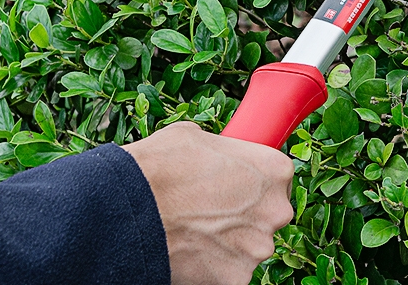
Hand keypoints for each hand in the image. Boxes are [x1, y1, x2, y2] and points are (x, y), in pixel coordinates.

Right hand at [124, 122, 294, 284]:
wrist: (130, 210)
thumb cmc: (163, 167)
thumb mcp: (199, 138)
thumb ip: (225, 151)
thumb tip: (220, 159)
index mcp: (274, 170)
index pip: (278, 178)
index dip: (255, 182)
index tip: (237, 185)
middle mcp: (275, 210)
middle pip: (268, 214)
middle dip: (246, 214)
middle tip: (213, 210)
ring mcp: (257, 248)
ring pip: (249, 246)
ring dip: (230, 242)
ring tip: (196, 231)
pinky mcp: (236, 280)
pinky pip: (230, 272)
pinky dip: (214, 266)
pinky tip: (191, 251)